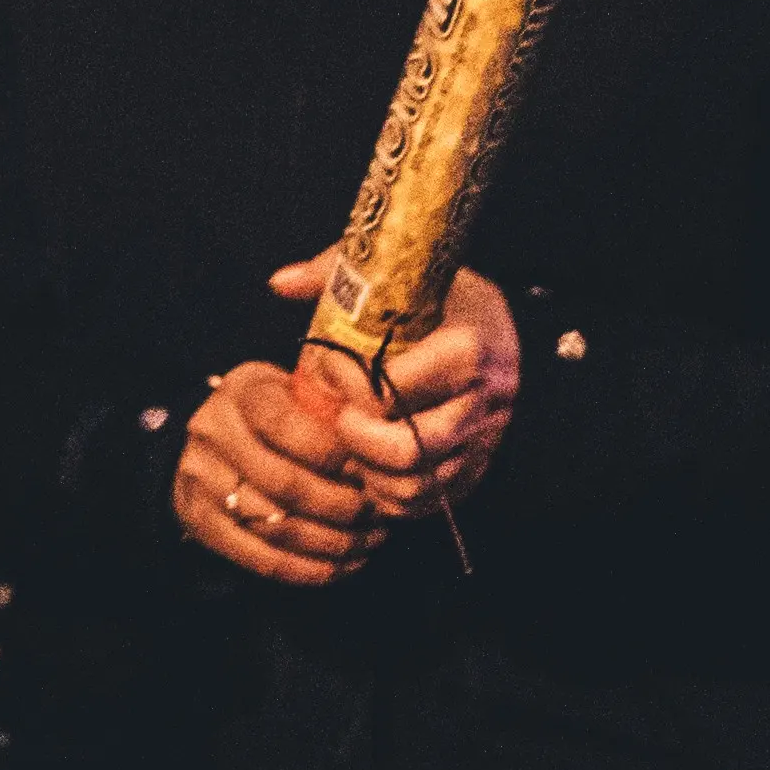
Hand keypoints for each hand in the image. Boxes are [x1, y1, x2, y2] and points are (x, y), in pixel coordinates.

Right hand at [174, 360, 388, 583]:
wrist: (212, 436)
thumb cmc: (274, 413)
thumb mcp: (295, 392)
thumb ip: (328, 412)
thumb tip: (376, 451)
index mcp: (243, 394)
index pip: (288, 427)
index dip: (335, 456)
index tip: (369, 472)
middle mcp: (213, 434)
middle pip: (284, 484)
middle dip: (341, 506)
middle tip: (375, 515)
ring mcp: (200, 480)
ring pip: (275, 527)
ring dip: (332, 543)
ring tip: (366, 542)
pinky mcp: (199, 521)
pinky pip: (260, 559)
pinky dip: (307, 570)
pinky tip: (340, 567)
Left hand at [266, 252, 518, 515]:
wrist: (486, 319)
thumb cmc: (430, 292)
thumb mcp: (389, 269)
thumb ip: (334, 272)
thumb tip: (279, 283)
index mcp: (471, 343)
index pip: (399, 385)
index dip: (351, 384)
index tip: (328, 367)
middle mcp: (490, 396)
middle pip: (412, 446)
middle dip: (359, 438)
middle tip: (337, 418)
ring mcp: (488, 436)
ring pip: (420, 483)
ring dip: (372, 472)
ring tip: (351, 443)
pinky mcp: (480, 464)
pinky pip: (431, 500)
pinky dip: (391, 494)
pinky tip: (370, 466)